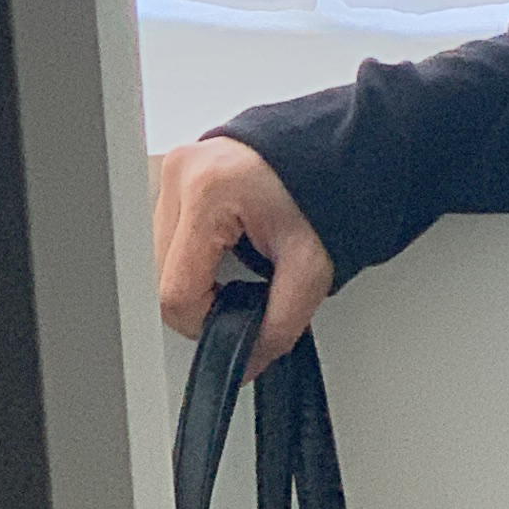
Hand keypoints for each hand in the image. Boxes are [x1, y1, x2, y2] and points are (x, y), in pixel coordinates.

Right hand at [152, 137, 335, 381]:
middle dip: (203, 296)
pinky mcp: (181, 167)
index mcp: (208, 192)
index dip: (206, 323)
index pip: (175, 293)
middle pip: (161, 275)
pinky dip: (197, 248)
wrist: (348, 148)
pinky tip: (229, 243)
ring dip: (197, 272)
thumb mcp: (312, 266)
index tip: (236, 323)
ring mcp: (176, 165)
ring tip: (242, 261)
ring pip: (160, 256)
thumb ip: (278, 324)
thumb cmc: (335, 189)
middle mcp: (182, 172)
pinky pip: (171, 230)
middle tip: (248, 290)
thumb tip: (248, 361)